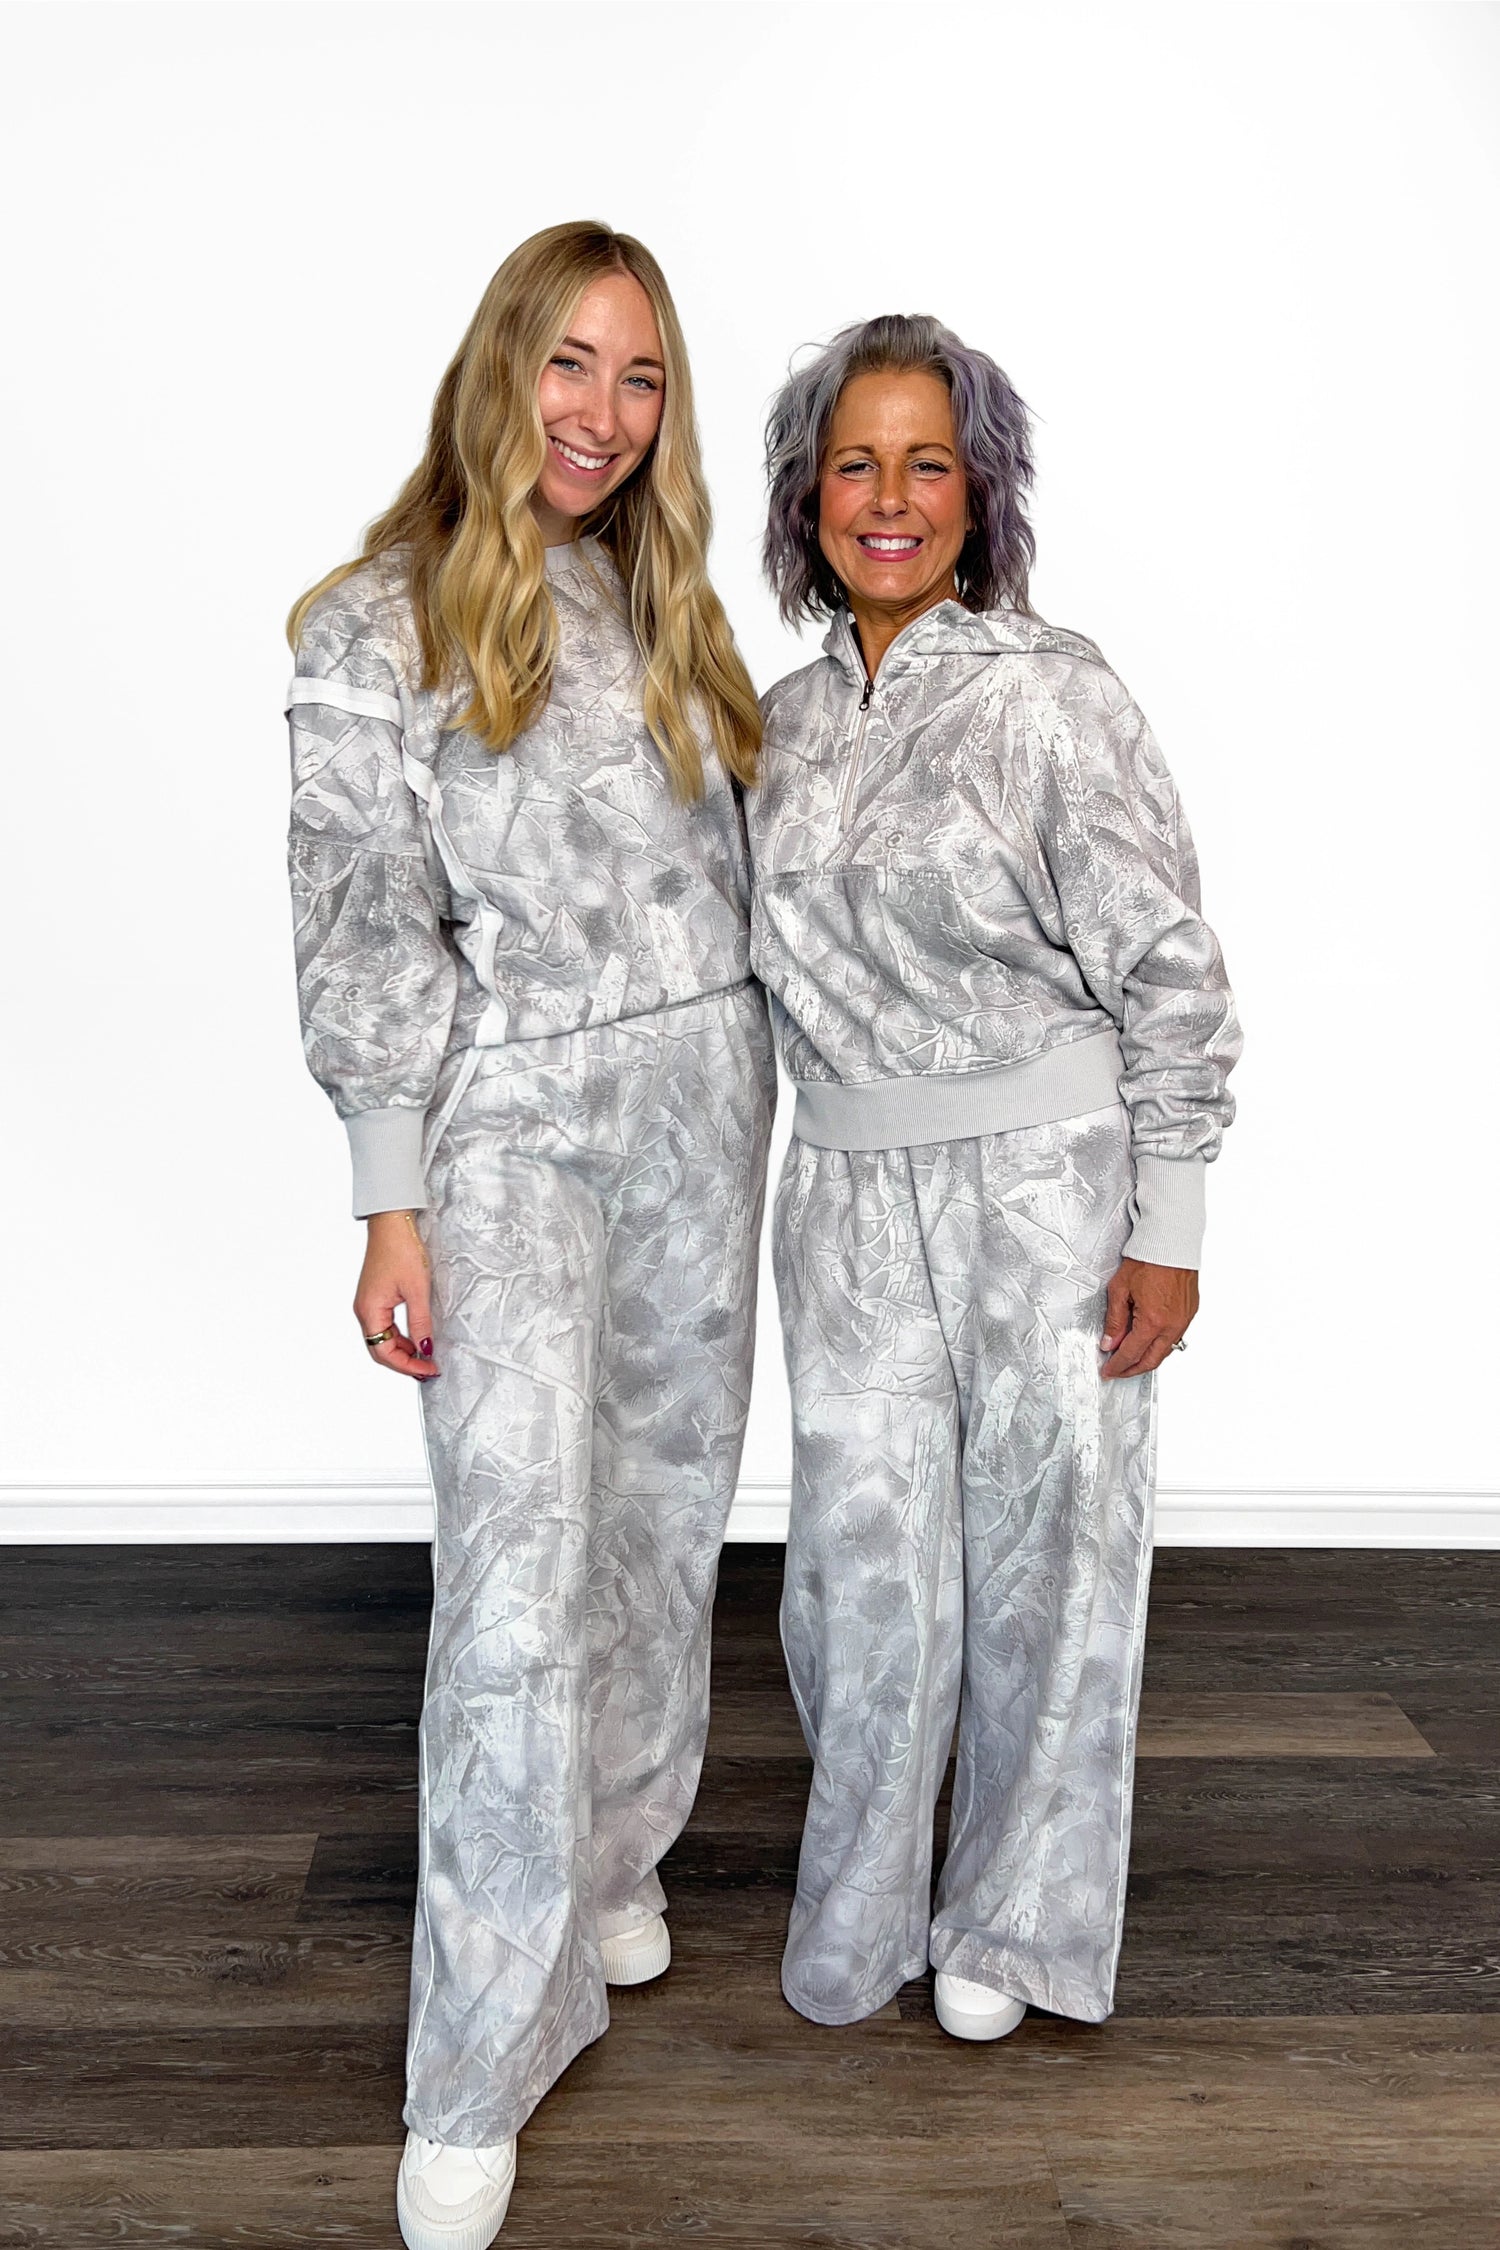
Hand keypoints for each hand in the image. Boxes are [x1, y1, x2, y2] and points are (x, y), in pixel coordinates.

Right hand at [353, 1210, 440, 1380]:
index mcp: (369, 1311)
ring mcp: (368, 1304)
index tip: (429, 1369)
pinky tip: (416, 1337)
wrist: (391, 1222)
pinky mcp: (375, 1297)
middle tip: (428, 1369)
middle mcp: (364, 1310)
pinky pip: (385, 1326)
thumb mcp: (417, 1289)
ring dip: (402, 1350)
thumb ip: (420, 1322)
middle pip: (380, 1350)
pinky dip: (400, 1336)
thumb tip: (425, 1348)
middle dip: (404, 1362)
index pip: (384, 1352)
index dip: (406, 1365)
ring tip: (425, 1356)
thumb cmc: (401, 1249)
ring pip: (382, 1339)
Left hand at [1100, 1257, 1197, 1379]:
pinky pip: (1175, 1338)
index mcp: (1153, 1321)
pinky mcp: (1189, 1313)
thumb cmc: (1147, 1260)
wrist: (1171, 1243)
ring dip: (1147, 1359)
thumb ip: (1115, 1321)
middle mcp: (1172, 1325)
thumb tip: (1109, 1343)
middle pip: (1151, 1360)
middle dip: (1132, 1369)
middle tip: (1118, 1371)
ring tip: (1131, 1359)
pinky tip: (1149, 1342)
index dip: (1117, 1366)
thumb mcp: (1120, 1290)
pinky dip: (1160, 1346)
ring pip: (1165, 1352)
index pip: (1131, 1354)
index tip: (1108, 1370)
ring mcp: (1183, 1320)